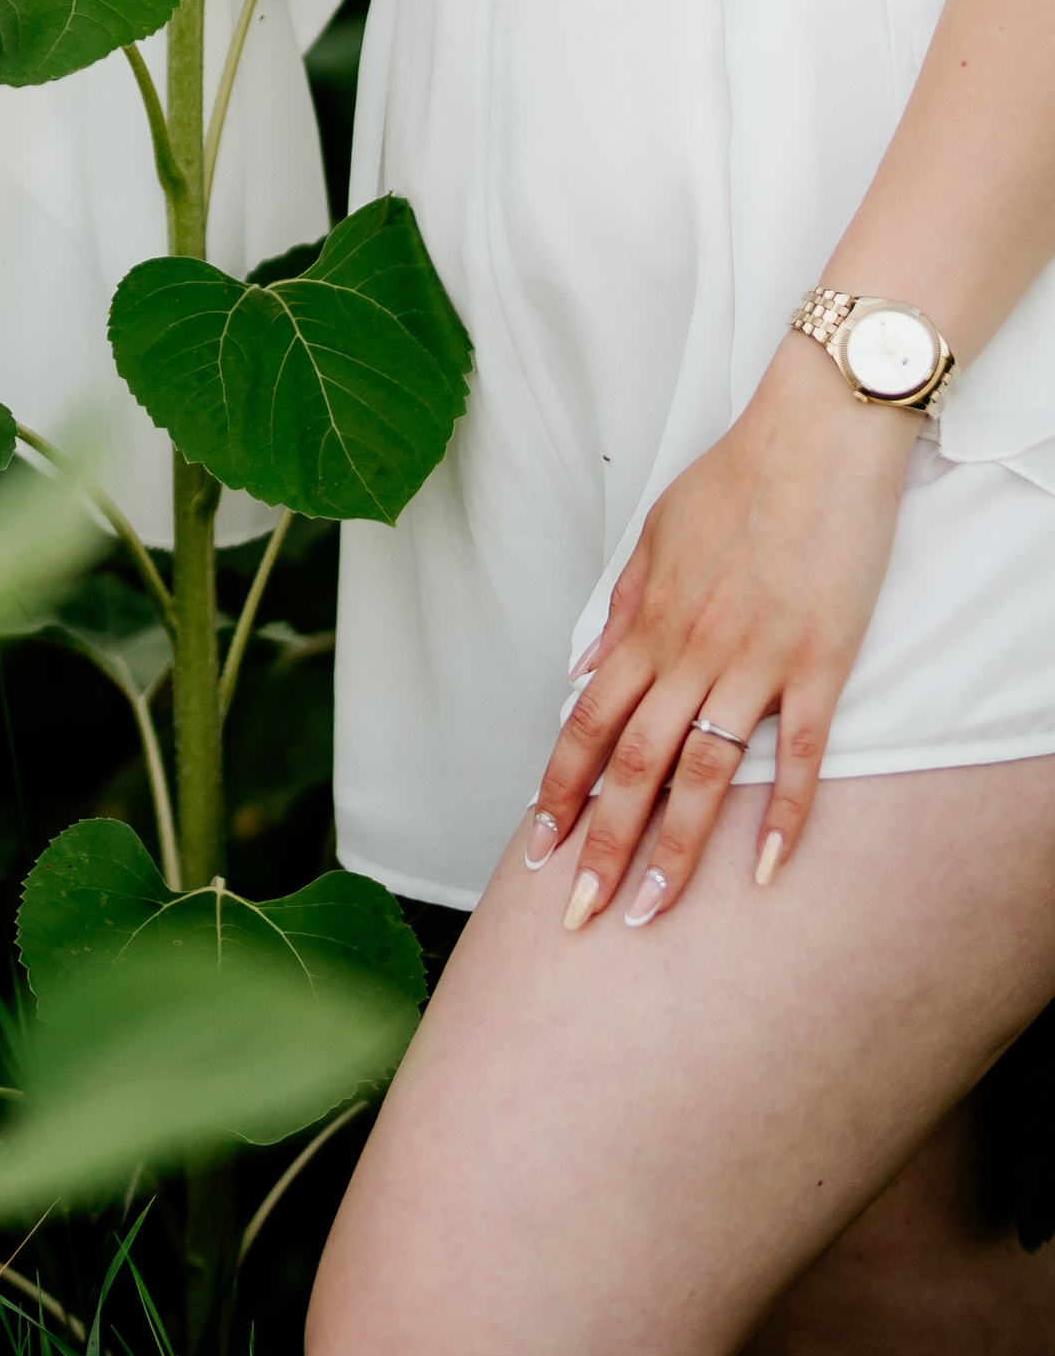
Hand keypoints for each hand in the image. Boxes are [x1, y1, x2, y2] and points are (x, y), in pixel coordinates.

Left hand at [526, 332, 915, 927]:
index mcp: (648, 625)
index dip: (559, 789)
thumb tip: (582, 667)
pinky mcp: (818, 666)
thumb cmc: (736, 480)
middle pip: (634, 767)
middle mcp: (692, 653)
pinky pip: (798, 754)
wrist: (815, 438)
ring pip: (703, 775)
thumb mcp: (656, 534)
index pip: (588, 724)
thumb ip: (620, 609)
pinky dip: (784, 816)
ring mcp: (756, 664)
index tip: (537, 846)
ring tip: (648, 913)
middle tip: (575, 917)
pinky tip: (765, 872)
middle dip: (600, 845)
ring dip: (674, 852)